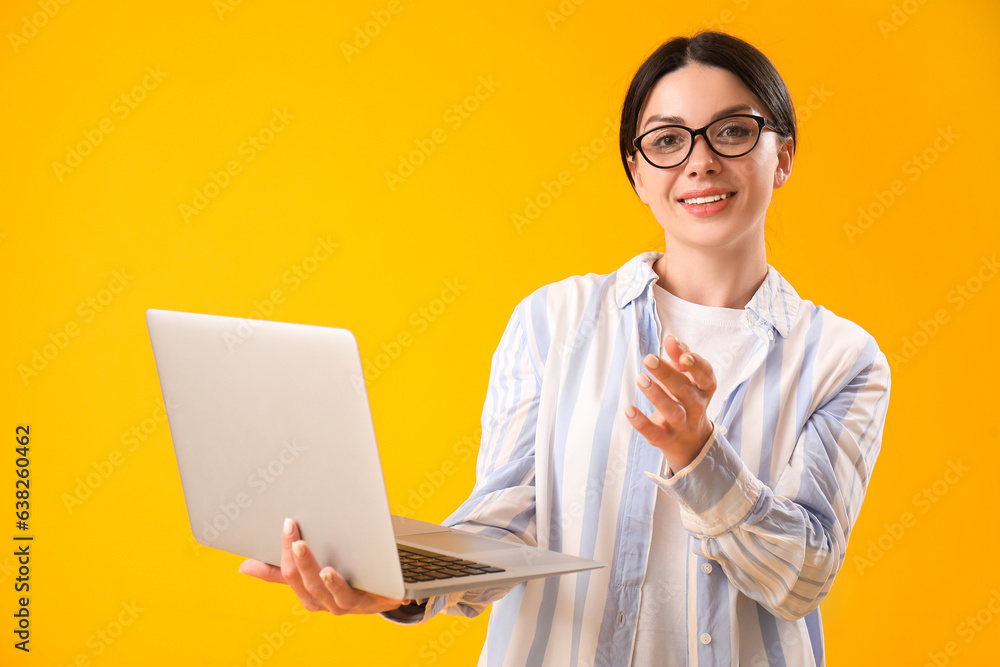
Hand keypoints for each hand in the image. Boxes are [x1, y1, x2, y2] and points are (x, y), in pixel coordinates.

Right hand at [237, 518, 409, 614]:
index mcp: (307, 594)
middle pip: (302, 581)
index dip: (283, 550)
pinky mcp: (362, 602)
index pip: (287, 574)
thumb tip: (243, 567)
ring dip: (309, 566)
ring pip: (320, 588)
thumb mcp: (312, 573)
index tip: (286, 524)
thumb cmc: (345, 580)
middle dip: (294, 555)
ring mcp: (341, 604)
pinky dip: (336, 584)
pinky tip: (329, 571)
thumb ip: (281, 570)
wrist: (387, 595)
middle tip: (291, 531)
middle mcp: (321, 602)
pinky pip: (346, 595)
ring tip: (302, 548)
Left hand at [625, 334, 716, 472]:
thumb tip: (671, 338)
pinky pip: (654, 432)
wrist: (690, 438)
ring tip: (641, 378)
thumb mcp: (686, 376)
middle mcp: (696, 406)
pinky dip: (641, 422)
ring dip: (657, 395)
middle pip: (684, 390)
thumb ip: (679, 356)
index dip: (696, 365)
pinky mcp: (665, 437)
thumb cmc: (686, 396)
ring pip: (672, 411)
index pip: (704, 375)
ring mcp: (682, 424)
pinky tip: (629, 409)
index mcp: (704, 388)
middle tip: (649, 358)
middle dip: (667, 374)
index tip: (683, 357)